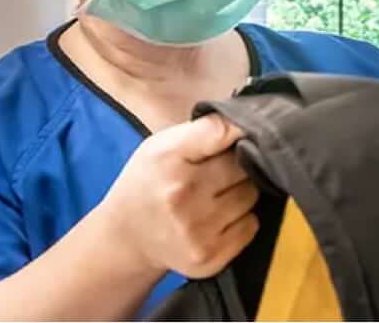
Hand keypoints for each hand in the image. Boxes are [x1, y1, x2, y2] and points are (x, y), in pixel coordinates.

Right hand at [99, 114, 257, 278]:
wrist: (127, 238)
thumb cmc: (150, 181)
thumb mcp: (161, 144)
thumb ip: (203, 129)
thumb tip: (248, 121)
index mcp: (167, 157)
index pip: (222, 131)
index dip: (239, 126)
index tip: (245, 127)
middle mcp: (182, 195)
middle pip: (243, 164)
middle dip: (239, 161)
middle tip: (221, 166)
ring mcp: (197, 230)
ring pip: (251, 195)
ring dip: (241, 190)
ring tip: (217, 192)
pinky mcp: (210, 257)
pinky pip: (251, 225)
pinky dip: (242, 218)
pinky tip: (218, 215)